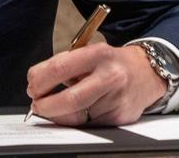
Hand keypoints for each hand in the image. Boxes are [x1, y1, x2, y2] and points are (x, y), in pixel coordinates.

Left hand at [26, 43, 165, 126]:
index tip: (32, 85)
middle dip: (46, 105)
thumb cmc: (111, 63)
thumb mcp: (90, 52)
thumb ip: (66, 66)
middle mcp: (110, 77)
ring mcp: (117, 99)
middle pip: (70, 100)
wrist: (147, 73)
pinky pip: (89, 125)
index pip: (60, 68)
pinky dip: (76, 121)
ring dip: (58, 115)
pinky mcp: (120, 117)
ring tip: (52, 108)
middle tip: (37, 103)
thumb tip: (38, 85)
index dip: (40, 80)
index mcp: (97, 54)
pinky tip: (74, 112)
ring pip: (78, 117)